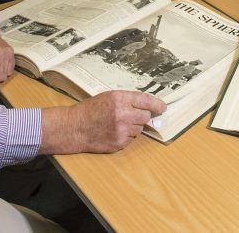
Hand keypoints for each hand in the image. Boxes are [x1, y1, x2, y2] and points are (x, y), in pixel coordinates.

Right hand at [39, 90, 166, 153]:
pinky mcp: (119, 143)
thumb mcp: (109, 96)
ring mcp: (122, 130)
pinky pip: (131, 138)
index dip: (157, 104)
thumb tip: (148, 105)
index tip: (163, 107)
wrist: (75, 128)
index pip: (146, 100)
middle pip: (146, 116)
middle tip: (132, 115)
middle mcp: (123, 114)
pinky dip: (127, 135)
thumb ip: (127, 99)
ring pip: (139, 128)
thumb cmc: (91, 110)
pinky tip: (114, 131)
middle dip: (142, 115)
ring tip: (118, 123)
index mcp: (120, 99)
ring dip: (133, 126)